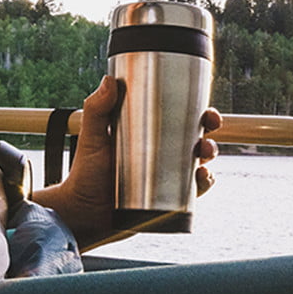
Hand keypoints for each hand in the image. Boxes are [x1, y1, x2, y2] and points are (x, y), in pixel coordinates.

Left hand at [32, 76, 221, 247]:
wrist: (83, 213)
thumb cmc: (84, 174)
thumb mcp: (92, 139)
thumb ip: (96, 109)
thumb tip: (109, 80)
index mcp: (147, 134)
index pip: (178, 117)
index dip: (198, 112)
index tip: (205, 110)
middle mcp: (160, 153)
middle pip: (195, 137)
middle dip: (209, 131)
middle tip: (208, 130)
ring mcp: (165, 176)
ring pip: (199, 162)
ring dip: (210, 156)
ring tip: (203, 155)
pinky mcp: (167, 200)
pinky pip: (194, 191)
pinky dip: (204, 183)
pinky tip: (202, 178)